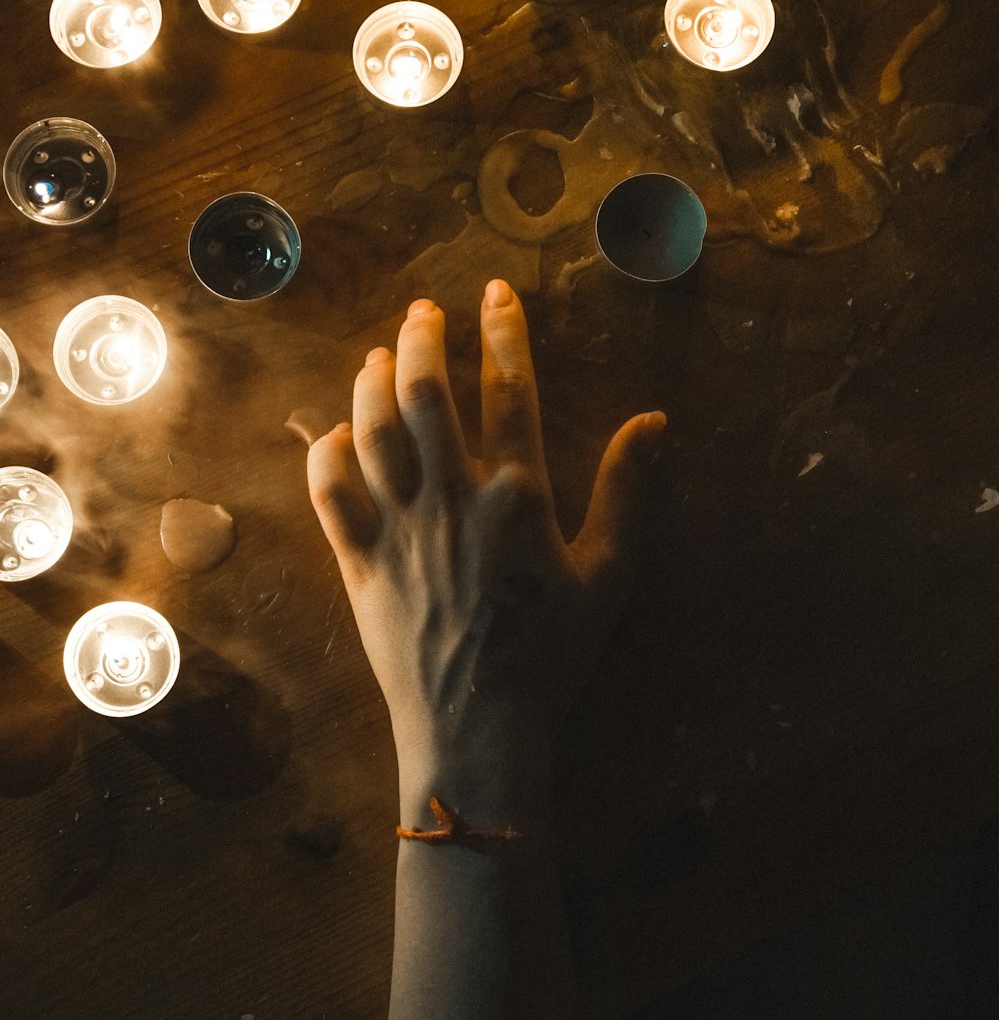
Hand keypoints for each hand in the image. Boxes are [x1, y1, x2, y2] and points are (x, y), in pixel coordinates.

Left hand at [308, 279, 664, 830]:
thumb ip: (627, 491)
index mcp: (517, 493)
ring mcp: (397, 527)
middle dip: (424, 339)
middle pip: (427, 394)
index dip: (503, 333)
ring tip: (379, 354)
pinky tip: (331, 433)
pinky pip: (328, 493)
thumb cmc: (550, 656)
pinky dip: (324, 454)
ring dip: (372, 383)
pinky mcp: (358, 561)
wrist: (477, 726)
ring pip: (372, 430)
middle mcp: (451, 496)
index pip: (511, 390)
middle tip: (424, 309)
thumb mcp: (607, 575)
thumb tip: (653, 421)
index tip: (496, 293)